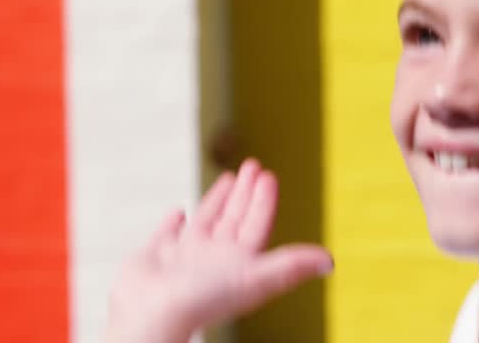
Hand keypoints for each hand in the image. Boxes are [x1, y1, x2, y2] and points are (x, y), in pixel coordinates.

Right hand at [104, 159, 332, 342]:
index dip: (264, 201)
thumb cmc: (202, 300)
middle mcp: (212, 259)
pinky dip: (174, 221)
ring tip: (227, 179)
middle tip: (252, 164)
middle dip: (244, 193)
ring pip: (205, 223)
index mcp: (237, 263)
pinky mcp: (155, 255)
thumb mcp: (253, 278)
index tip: (268, 175)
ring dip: (217, 201)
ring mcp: (183, 258)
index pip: (256, 225)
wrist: (151, 314)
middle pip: (234, 219)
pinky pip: (168, 233)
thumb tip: (328, 261)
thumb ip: (289, 265)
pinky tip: (179, 210)